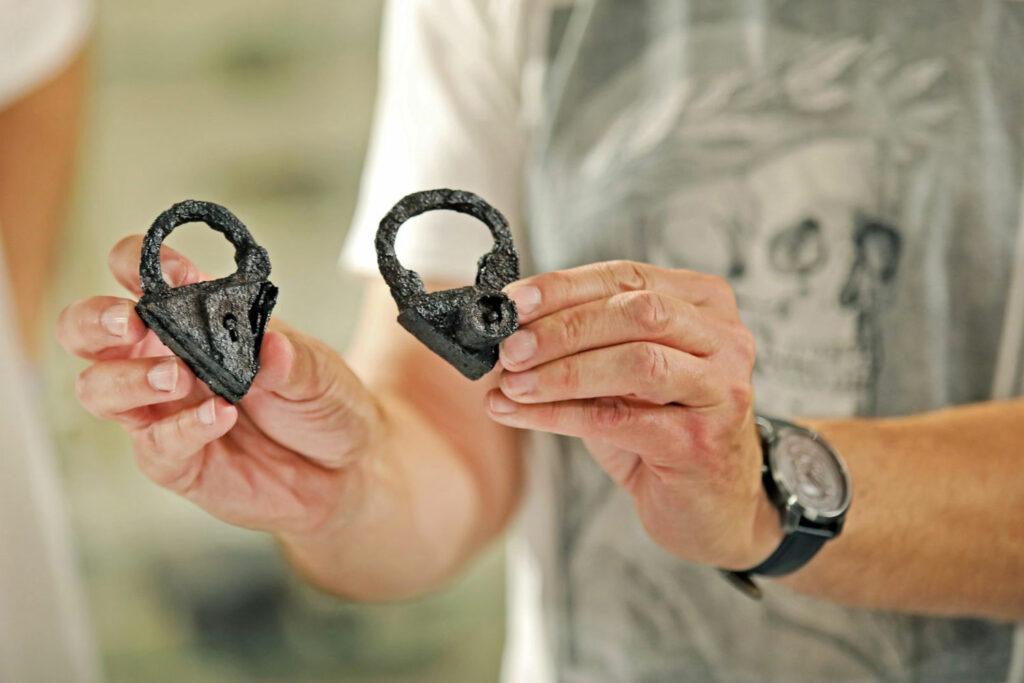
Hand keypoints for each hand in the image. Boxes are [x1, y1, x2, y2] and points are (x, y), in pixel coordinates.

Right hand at [55, 236, 381, 536]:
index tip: (170, 271)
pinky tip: (219, 417)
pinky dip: (183, 428)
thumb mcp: (318, 370)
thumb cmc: (322, 404)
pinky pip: (155, 443)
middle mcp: (164, 358)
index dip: (140, 264)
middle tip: (130, 321)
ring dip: (130, 378)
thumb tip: (271, 346)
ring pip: (99, 389)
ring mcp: (163, 411)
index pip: (141, 275)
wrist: (345, 468)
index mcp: (193, 317)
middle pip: (87, 331)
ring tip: (179, 377)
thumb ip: (291, 357)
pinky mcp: (175, 461)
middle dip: (95, 319)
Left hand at [486, 260, 780, 568]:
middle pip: (638, 312)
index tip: (511, 302)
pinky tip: (519, 414)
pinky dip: (558, 414)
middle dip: (563, 328)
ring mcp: (720, 390)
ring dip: (561, 372)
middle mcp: (724, 339)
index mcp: (704, 303)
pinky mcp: (701, 442)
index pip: (627, 277)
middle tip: (509, 348)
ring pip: (636, 362)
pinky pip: (618, 419)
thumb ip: (583, 342)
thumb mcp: (624, 372)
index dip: (564, 286)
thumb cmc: (661, 427)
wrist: (708, 504)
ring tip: (510, 384)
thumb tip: (508, 330)